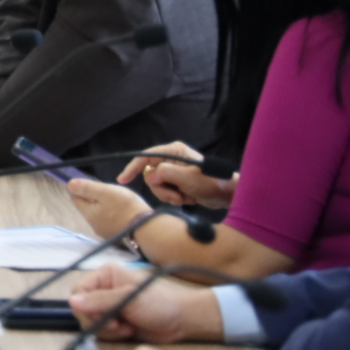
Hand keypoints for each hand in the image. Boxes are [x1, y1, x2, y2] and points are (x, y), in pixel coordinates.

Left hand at [65, 176, 151, 239]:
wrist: (146, 229)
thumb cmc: (125, 207)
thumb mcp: (106, 192)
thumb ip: (87, 188)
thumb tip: (69, 184)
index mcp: (88, 213)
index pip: (76, 199)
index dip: (79, 189)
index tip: (87, 183)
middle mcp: (93, 225)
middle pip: (87, 208)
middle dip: (92, 198)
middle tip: (103, 189)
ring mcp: (105, 233)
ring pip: (99, 216)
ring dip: (103, 207)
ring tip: (115, 200)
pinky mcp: (117, 237)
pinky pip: (109, 223)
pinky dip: (112, 215)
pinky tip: (121, 212)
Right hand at [70, 261, 222, 343]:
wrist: (179, 321)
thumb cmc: (158, 303)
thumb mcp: (128, 299)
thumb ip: (100, 300)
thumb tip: (73, 301)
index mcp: (105, 276)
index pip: (79, 291)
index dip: (85, 306)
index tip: (102, 316)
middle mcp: (103, 289)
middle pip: (82, 309)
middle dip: (98, 320)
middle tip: (118, 324)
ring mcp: (108, 306)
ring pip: (90, 322)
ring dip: (108, 330)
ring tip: (127, 327)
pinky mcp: (113, 322)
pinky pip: (100, 332)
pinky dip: (113, 335)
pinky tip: (129, 331)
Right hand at [115, 141, 235, 208]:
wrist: (227, 195)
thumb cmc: (210, 182)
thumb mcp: (186, 178)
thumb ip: (164, 174)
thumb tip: (149, 176)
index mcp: (173, 151)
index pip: (146, 157)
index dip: (132, 167)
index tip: (123, 180)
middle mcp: (172, 158)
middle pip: (151, 175)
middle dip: (161, 189)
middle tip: (177, 196)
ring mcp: (175, 171)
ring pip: (157, 185)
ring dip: (169, 195)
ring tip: (185, 198)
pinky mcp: (178, 182)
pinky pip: (166, 191)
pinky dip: (175, 198)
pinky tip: (188, 198)